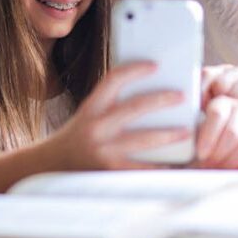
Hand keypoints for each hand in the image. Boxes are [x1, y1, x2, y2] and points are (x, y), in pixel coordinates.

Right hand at [51, 62, 190, 170]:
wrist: (52, 166)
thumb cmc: (76, 137)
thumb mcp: (88, 114)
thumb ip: (110, 105)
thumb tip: (147, 95)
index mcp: (91, 107)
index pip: (113, 79)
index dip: (135, 70)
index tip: (155, 65)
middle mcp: (96, 126)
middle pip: (134, 107)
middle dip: (162, 100)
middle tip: (181, 96)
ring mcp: (104, 150)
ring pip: (143, 139)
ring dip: (168, 134)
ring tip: (186, 131)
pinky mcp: (111, 172)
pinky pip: (142, 168)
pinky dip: (161, 165)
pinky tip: (175, 162)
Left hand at [195, 95, 237, 168]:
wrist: (224, 143)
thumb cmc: (204, 138)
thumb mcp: (194, 130)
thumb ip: (190, 130)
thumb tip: (182, 134)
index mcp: (221, 101)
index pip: (217, 114)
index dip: (208, 137)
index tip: (200, 153)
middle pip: (233, 132)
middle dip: (219, 153)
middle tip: (209, 165)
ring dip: (231, 162)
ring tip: (218, 168)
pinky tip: (234, 170)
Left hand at [202, 64, 237, 155]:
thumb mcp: (219, 111)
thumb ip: (202, 104)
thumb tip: (183, 108)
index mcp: (223, 72)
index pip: (205, 74)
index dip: (199, 92)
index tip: (197, 110)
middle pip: (220, 84)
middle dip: (217, 105)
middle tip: (218, 121)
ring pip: (236, 94)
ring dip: (234, 113)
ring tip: (236, 123)